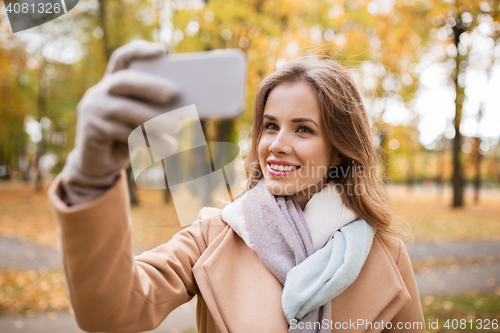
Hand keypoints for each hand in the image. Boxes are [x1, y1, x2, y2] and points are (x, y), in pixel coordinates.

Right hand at [61, 41, 179, 204]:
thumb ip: (154, 108)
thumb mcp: (142, 120)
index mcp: (112, 82)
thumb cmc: (128, 137)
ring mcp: (92, 110)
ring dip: (154, 119)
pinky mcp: (91, 131)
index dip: (140, 51)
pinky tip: (168, 146)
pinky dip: (150, 140)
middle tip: (175, 93)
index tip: (164, 51)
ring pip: (125, 110)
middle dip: (151, 86)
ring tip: (177, 127)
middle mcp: (99, 92)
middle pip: (125, 81)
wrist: (100, 166)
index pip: (123, 58)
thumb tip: (185, 105)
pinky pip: (123, 133)